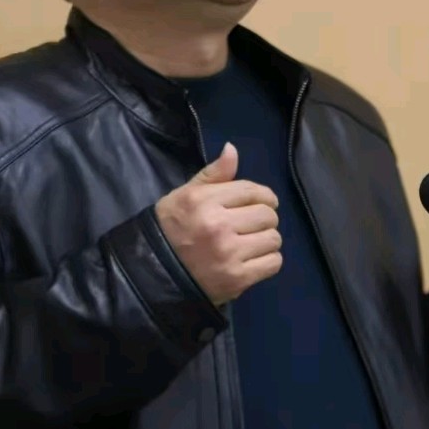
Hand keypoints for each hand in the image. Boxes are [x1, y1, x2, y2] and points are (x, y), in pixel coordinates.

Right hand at [155, 142, 282, 306]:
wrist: (154, 273)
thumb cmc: (171, 228)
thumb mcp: (185, 195)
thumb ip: (212, 174)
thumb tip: (232, 149)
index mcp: (204, 201)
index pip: (252, 191)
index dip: (264, 195)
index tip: (262, 202)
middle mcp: (218, 225)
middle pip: (267, 214)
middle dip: (264, 217)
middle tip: (252, 225)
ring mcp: (229, 254)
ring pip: (273, 239)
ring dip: (267, 239)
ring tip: (252, 242)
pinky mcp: (237, 279)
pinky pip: (273, 263)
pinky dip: (268, 260)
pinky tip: (253, 259)